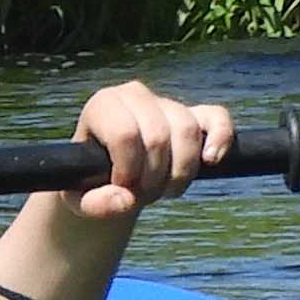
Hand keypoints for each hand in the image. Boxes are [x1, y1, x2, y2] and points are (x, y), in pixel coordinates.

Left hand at [68, 79, 232, 221]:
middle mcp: (135, 95)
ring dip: (181, 172)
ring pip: (186, 130)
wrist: (110, 179)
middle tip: (143, 195)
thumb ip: (94, 204)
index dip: (128, 169)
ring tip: (165, 190)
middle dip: (154, 177)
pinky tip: (212, 161)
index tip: (122, 188)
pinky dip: (220, 138)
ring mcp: (167, 103)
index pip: (125, 132)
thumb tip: (126, 200)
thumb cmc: (90, 184)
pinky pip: (217, 118)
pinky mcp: (196, 115)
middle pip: (158, 136)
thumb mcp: (79, 200)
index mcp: (103, 106)